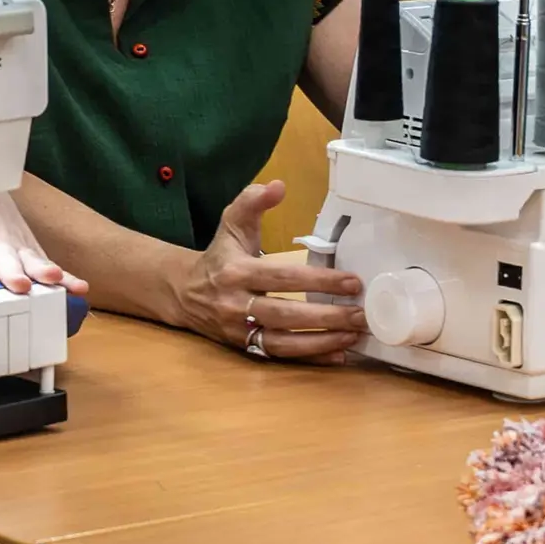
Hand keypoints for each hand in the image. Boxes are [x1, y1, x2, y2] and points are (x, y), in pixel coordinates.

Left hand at [0, 192, 89, 297]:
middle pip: (5, 259)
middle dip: (12, 272)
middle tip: (20, 285)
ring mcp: (16, 244)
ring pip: (31, 259)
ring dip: (43, 271)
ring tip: (55, 281)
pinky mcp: (30, 247)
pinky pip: (49, 262)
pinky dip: (67, 276)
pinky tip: (78, 287)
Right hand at [171, 180, 363, 363]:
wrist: (184, 293)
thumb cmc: (219, 256)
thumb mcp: (231, 223)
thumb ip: (252, 201)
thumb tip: (278, 186)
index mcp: (236, 272)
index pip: (282, 277)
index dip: (318, 281)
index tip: (352, 282)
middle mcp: (236, 304)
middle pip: (285, 315)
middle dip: (326, 317)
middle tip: (361, 314)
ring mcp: (239, 331)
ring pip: (283, 343)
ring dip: (321, 342)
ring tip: (353, 335)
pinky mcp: (244, 348)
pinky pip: (280, 357)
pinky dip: (310, 358)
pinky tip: (338, 354)